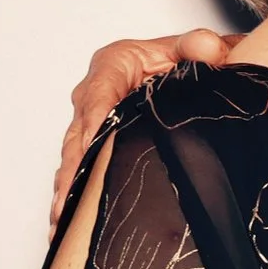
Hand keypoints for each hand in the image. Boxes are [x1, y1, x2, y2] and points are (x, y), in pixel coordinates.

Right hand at [50, 29, 238, 223]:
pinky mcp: (95, 144)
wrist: (194, 70)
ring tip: (61, 222)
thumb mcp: (197, 48)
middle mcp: (94, 93)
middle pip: (79, 133)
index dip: (94, 122)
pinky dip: (72, 194)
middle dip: (73, 169)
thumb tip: (206, 48)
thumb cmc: (187, 59)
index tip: (91, 146)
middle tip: (68, 202)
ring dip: (67, 189)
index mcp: (112, 65)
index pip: (98, 95)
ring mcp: (91, 121)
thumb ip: (201, 45)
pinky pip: (79, 169)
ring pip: (73, 157)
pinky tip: (65, 223)